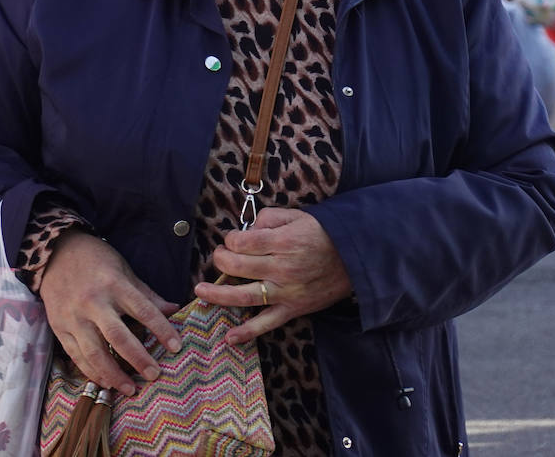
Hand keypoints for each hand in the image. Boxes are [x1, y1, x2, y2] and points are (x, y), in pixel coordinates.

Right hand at [36, 230, 180, 395]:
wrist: (56, 253)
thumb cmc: (96, 260)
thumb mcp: (124, 270)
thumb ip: (147, 294)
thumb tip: (174, 309)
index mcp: (114, 285)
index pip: (143, 311)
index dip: (162, 330)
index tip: (176, 347)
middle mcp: (94, 302)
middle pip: (118, 337)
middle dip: (138, 358)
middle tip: (155, 375)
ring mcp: (74, 317)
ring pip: (94, 352)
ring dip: (113, 374)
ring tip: (130, 389)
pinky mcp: (59, 327)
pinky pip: (76, 355)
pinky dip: (91, 371)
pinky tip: (105, 382)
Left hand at [194, 208, 352, 345]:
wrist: (355, 257)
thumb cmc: (323, 234)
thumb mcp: (297, 216)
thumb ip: (268, 219)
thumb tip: (246, 230)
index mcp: (282, 241)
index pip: (240, 242)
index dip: (229, 239)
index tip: (232, 239)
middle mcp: (281, 267)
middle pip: (236, 266)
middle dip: (220, 260)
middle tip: (220, 257)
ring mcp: (286, 291)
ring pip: (243, 296)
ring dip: (217, 295)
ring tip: (199, 292)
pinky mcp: (293, 308)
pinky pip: (267, 324)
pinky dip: (248, 332)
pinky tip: (230, 337)